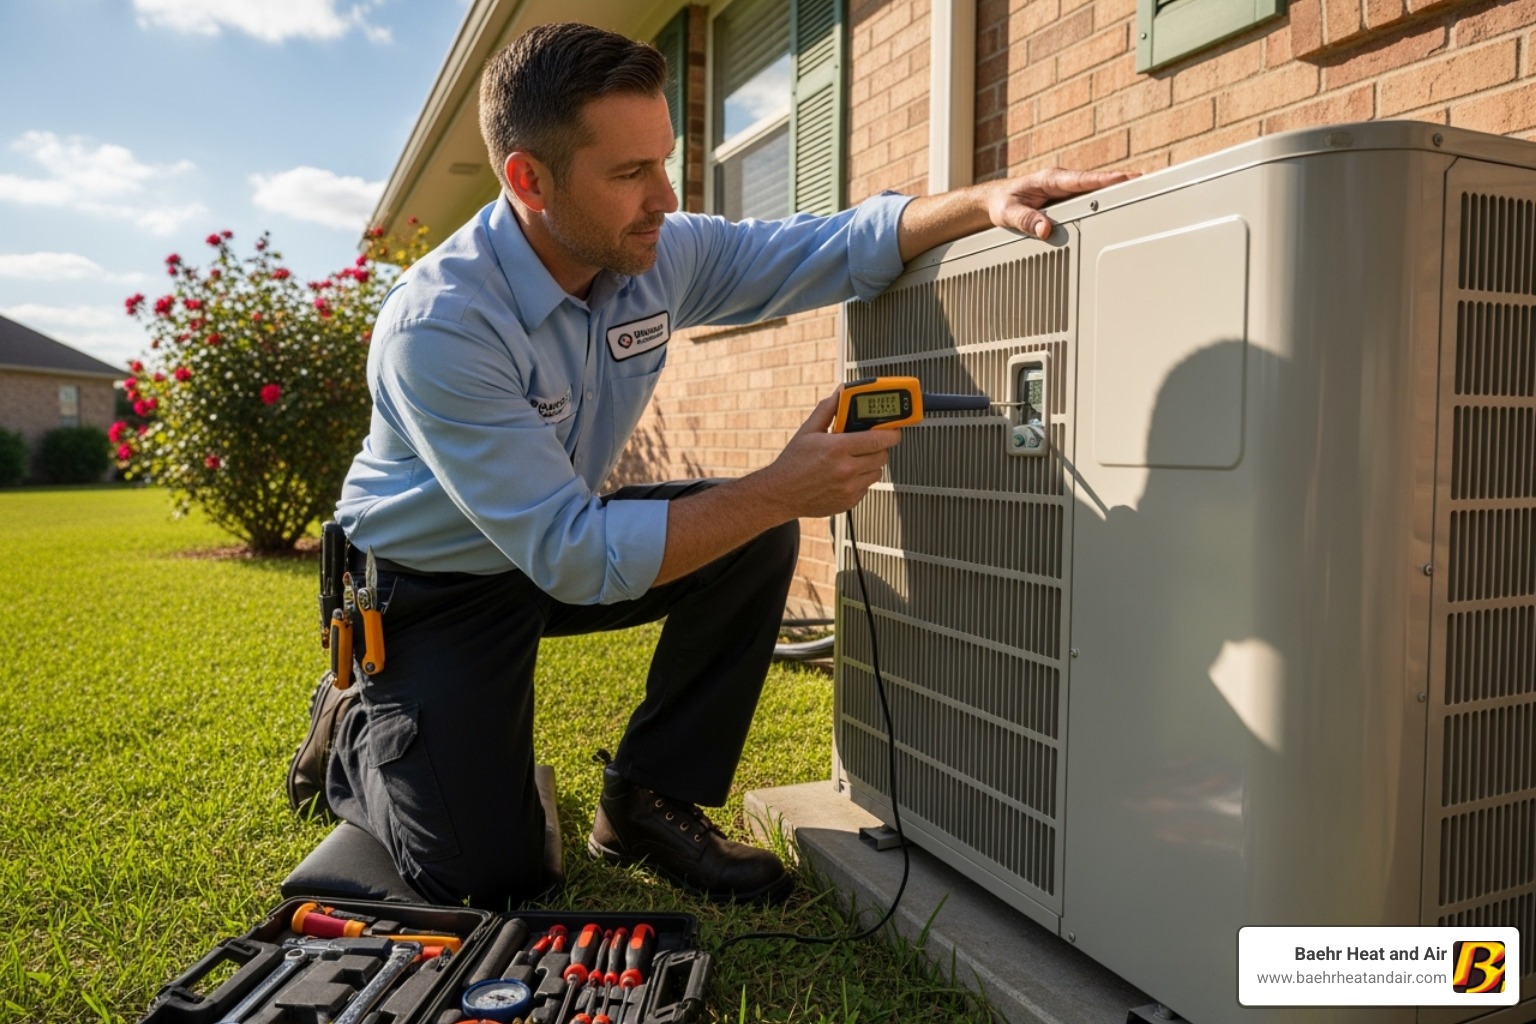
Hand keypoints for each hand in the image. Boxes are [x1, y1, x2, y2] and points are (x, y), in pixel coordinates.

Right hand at [756, 391, 901, 519]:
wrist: (780, 494)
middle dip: (879, 447)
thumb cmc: (793, 463)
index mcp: (838, 448)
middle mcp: (846, 470)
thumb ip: (828, 409)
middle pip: (883, 455)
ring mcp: (849, 488)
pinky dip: (861, 479)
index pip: (879, 439)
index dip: (891, 433)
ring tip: (854, 459)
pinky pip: (867, 487)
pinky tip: (845, 475)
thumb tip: (841, 392)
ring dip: (871, 464)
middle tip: (868, 443)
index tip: (893, 430)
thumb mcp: (808, 431)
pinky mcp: (849, 502)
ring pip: (877, 472)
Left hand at [986, 168, 1138, 239]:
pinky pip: (1089, 199)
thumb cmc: (1001, 203)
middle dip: (1120, 182)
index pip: (1082, 180)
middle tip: (1146, 184)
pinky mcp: (1068, 199)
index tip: (1124, 180)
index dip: (1104, 180)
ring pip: (1095, 191)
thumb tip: (1045, 229)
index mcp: (1050, 179)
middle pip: (1096, 183)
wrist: (994, 201)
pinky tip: (1121, 206)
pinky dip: (1105, 201)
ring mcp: (1067, 191)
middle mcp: (1062, 182)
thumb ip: (1026, 220)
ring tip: (1142, 194)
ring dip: (1116, 192)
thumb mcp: (1008, 214)